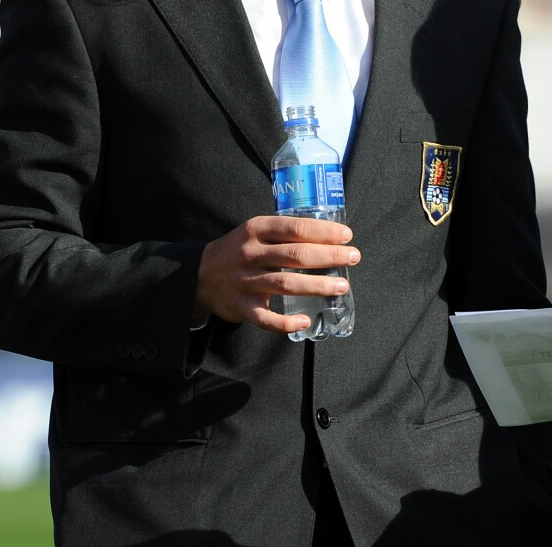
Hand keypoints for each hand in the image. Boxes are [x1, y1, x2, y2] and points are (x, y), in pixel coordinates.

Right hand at [194, 216, 360, 333]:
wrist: (199, 275)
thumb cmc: (238, 250)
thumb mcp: (255, 231)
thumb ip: (284, 232)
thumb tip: (328, 235)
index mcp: (256, 230)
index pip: (294, 228)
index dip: (323, 231)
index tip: (347, 235)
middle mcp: (250, 254)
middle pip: (295, 255)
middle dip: (329, 256)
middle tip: (353, 257)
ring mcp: (245, 281)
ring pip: (286, 284)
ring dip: (317, 285)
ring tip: (341, 286)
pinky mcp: (241, 306)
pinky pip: (266, 318)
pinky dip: (286, 323)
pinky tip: (306, 321)